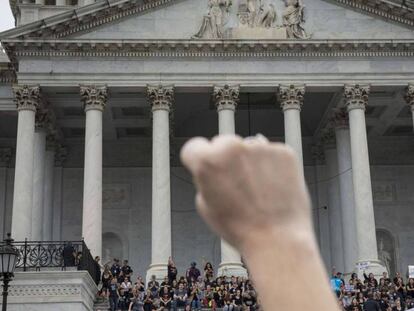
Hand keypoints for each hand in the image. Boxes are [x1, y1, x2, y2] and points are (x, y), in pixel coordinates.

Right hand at [180, 135, 311, 251]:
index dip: (198, 160)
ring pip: (248, 148)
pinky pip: (271, 153)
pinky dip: (270, 166)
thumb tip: (213, 168)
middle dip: (226, 159)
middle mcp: (233, 147)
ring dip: (249, 161)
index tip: (204, 167)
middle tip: (235, 183)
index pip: (194, 146)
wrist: (278, 239)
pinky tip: (272, 187)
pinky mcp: (283, 151)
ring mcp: (260, 147)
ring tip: (257, 190)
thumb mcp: (205, 206)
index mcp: (208, 161)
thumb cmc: (241, 229)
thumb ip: (204, 180)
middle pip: (223, 144)